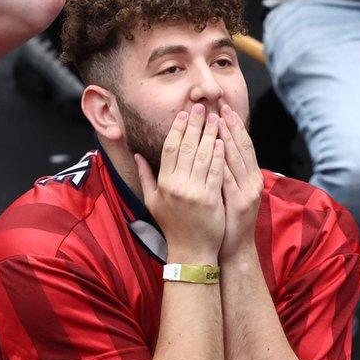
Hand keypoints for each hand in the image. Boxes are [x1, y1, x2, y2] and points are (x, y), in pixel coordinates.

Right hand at [135, 103, 224, 262]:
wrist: (190, 251)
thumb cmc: (172, 226)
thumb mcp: (152, 201)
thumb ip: (145, 176)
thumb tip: (136, 154)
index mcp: (163, 183)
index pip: (170, 148)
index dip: (177, 129)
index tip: (184, 113)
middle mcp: (176, 185)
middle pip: (186, 147)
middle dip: (195, 125)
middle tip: (202, 108)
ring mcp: (194, 191)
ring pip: (202, 156)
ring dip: (210, 134)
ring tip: (215, 118)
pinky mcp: (211, 199)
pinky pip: (215, 171)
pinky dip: (219, 155)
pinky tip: (223, 141)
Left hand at [217, 104, 263, 260]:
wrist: (234, 248)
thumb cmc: (228, 218)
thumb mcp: (231, 191)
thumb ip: (226, 171)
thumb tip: (215, 147)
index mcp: (250, 176)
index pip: (242, 145)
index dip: (234, 125)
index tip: (223, 107)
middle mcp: (253, 180)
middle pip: (243, 147)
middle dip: (232, 124)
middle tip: (221, 104)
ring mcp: (248, 191)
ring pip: (238, 159)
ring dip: (228, 137)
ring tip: (218, 118)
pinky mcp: (240, 202)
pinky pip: (229, 177)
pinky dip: (224, 161)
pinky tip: (216, 147)